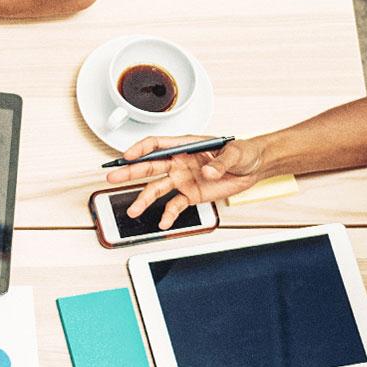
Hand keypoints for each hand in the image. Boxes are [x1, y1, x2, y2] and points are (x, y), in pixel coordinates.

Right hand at [103, 135, 267, 228]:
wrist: (253, 168)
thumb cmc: (243, 152)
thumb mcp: (235, 153)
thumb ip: (220, 162)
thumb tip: (209, 171)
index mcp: (187, 145)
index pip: (158, 144)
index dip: (141, 149)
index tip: (128, 156)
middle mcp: (180, 161)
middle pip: (149, 166)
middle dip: (130, 172)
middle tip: (113, 177)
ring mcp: (182, 179)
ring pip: (157, 188)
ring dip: (143, 199)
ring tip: (132, 211)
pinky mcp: (190, 194)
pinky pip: (174, 205)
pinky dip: (168, 215)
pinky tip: (162, 222)